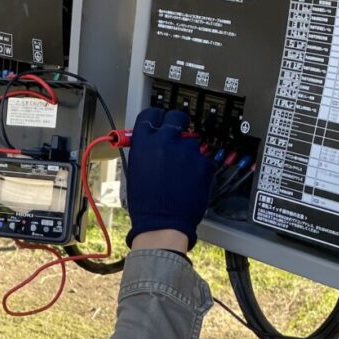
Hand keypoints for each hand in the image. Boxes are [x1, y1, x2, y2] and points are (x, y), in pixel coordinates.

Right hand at [123, 108, 214, 248]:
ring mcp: (187, 151)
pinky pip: (204, 159)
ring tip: (182, 172)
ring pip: (192, 142)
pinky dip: (199, 168)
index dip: (157, 117)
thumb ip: (145, 150)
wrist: (163, 224)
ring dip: (189, 153)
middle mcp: (166, 141)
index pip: (151, 114)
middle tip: (177, 137)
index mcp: (144, 142)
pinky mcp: (203, 163)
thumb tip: (151, 142)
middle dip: (178, 124)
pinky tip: (191, 181)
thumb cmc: (145, 204)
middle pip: (177, 116)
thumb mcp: (135, 170)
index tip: (161, 121)